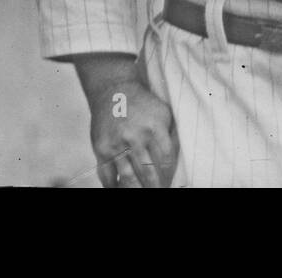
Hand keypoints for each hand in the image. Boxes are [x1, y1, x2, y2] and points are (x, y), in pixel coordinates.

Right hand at [74, 55, 176, 187]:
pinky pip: (107, 175)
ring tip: (143, 192)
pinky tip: (119, 189)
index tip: (170, 182)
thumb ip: (171, 135)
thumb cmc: (142, 103)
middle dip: (154, 186)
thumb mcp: (163, 113)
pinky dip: (113, 186)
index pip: (166, 158)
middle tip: (158, 190)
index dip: (169, 174)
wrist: (114, 89)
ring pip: (128, 177)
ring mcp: (117, 144)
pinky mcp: (101, 148)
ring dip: (136, 189)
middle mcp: (135, 136)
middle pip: (148, 172)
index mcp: (155, 127)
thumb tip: (181, 160)